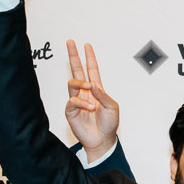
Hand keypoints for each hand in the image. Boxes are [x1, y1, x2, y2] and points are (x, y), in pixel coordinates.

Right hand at [65, 41, 119, 159]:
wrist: (103, 140)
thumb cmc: (109, 124)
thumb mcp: (112, 107)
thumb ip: (103, 95)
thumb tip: (93, 84)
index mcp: (96, 90)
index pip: (91, 70)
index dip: (89, 58)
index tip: (87, 45)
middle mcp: (85, 92)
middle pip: (77, 70)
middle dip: (73, 56)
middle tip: (70, 42)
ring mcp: (77, 100)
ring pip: (72, 83)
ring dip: (80, 83)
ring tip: (89, 88)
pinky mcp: (71, 111)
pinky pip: (72, 101)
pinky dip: (81, 102)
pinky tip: (89, 107)